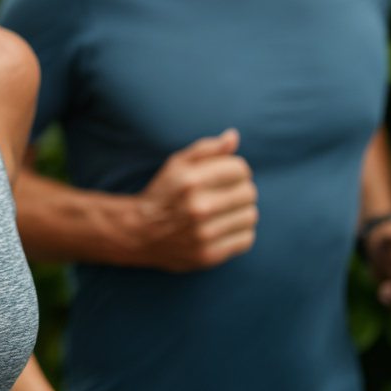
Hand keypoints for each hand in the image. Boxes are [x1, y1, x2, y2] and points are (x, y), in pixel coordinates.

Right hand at [134, 129, 257, 271]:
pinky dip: (239, 233)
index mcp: (191, 180)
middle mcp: (198, 207)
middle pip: (248, 192)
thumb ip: (206, 149)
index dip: (235, 170)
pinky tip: (222, 228)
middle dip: (239, 190)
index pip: (240, 169)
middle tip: (223, 195)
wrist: (139, 233)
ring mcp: (204, 233)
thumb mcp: (177, 164)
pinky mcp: (209, 254)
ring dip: (241, 212)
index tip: (224, 176)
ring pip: (250, 216)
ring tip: (223, 212)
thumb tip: (233, 136)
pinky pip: (246, 239)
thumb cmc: (163, 194)